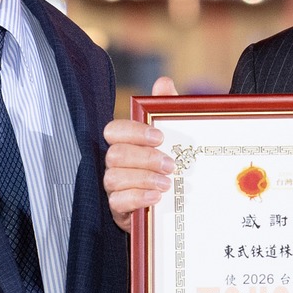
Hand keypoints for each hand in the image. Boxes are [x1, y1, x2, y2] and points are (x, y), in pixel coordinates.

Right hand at [103, 75, 177, 229]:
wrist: (178, 203)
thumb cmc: (172, 164)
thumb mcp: (176, 136)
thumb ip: (167, 109)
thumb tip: (163, 83)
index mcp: (126, 143)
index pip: (114, 131)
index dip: (133, 132)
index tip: (160, 137)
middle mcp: (116, 164)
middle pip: (114, 155)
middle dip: (144, 158)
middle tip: (170, 165)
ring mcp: (115, 187)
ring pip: (113, 177)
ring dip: (142, 179)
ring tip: (166, 183)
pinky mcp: (119, 210)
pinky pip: (117, 202)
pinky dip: (138, 198)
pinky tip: (157, 197)